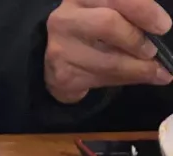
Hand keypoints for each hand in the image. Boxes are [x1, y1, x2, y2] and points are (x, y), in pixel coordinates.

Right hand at [45, 0, 172, 102]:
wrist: (59, 59)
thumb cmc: (91, 28)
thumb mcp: (107, 10)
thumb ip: (130, 12)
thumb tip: (161, 28)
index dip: (142, 10)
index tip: (164, 26)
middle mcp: (66, 18)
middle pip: (107, 24)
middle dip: (136, 39)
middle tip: (153, 51)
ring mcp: (61, 48)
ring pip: (107, 60)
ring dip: (137, 68)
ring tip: (155, 70)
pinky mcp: (62, 76)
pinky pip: (101, 80)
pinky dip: (127, 80)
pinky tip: (142, 77)